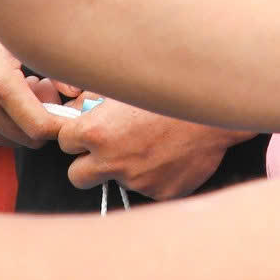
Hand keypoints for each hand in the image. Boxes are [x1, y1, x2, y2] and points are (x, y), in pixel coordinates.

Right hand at [0, 0, 64, 148]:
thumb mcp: (15, 44)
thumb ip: (50, 71)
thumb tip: (76, 92)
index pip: (41, 127)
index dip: (60, 125)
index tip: (67, 116)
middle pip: (29, 139)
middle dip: (42, 123)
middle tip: (41, 96)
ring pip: (11, 142)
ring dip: (21, 125)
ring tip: (16, 94)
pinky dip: (1, 125)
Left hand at [60, 101, 249, 200]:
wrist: (215, 108)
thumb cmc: (167, 90)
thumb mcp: (124, 86)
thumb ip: (91, 102)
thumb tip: (72, 111)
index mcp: (96, 132)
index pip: (64, 143)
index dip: (77, 136)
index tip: (89, 132)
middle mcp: (111, 160)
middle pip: (77, 176)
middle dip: (87, 164)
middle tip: (107, 149)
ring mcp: (136, 181)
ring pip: (116, 180)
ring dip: (125, 168)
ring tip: (152, 144)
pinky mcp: (160, 193)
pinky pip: (148, 188)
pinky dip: (154, 176)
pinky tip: (170, 155)